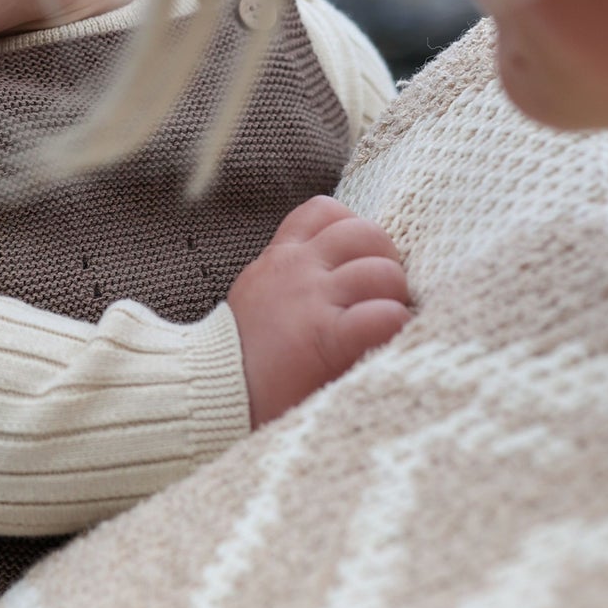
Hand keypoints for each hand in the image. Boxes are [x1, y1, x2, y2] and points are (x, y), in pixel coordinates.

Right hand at [228, 195, 410, 427]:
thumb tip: (343, 277)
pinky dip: (395, 327)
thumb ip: (293, 278)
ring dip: (395, 298)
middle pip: (366, 233)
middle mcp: (297, 269)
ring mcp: (311, 300)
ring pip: (383, 272)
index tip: (357, 262)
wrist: (212, 396)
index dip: (354, 230)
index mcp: (281, 257)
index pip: (326, 211)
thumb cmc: (245, 358)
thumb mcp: (259, 298)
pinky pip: (384, 315)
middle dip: (386, 261)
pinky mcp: (327, 337)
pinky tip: (385, 344)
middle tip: (382, 296)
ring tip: (386, 324)